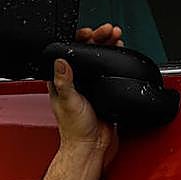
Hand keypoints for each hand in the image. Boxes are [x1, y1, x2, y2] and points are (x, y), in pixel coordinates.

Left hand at [49, 23, 123, 169]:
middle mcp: (75, 82)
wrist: (92, 147)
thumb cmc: (75, 130)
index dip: (77, 39)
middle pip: (85, 52)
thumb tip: (60, 60)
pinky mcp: (102, 92)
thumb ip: (64, 81)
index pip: (66, 52)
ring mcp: (89, 86)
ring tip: (116, 37)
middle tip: (107, 32)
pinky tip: (120, 53)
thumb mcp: (68, 101)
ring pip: (98, 60)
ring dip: (107, 46)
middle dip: (97, 39)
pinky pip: (109, 71)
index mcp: (61, 82)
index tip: (88, 33)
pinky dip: (115, 60)